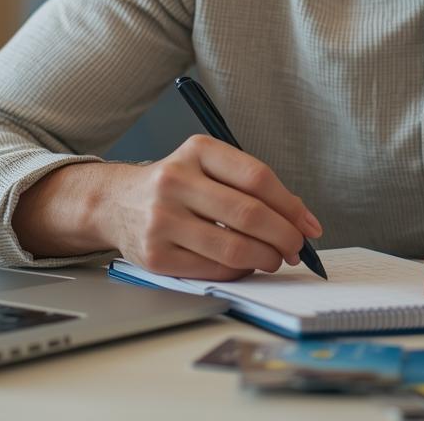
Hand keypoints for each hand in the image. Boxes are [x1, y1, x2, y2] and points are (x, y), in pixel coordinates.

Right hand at [102, 134, 322, 279]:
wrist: (115, 202)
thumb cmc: (174, 185)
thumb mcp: (206, 166)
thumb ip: (250, 185)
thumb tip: (301, 219)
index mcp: (197, 151)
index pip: (257, 178)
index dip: (291, 206)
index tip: (309, 225)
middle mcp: (175, 181)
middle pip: (249, 214)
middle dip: (284, 236)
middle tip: (296, 247)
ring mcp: (162, 220)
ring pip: (234, 248)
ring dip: (266, 259)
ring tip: (273, 258)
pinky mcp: (156, 256)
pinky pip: (213, 270)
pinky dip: (239, 272)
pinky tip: (244, 265)